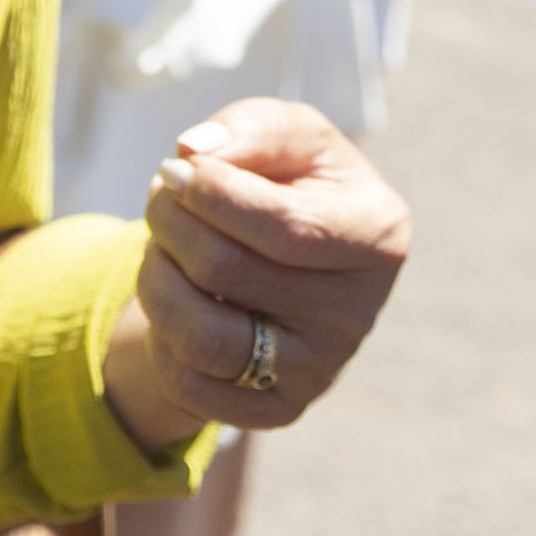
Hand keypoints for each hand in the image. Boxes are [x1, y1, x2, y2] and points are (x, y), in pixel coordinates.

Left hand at [101, 99, 410, 450]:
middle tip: (159, 198)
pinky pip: (191, 389)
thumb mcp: (292, 139)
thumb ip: (251, 127)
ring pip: (203, 339)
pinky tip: (175, 299)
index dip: (211, 194)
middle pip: (230, 273)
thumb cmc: (299, 186)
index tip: (172, 168)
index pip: (283, 226)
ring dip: (157, 281)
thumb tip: (195, 151)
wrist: (305, 265)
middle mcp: (358, 313)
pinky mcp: (281, 408)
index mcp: (379, 236)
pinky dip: (161, 339)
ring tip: (158, 248)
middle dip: (172, 225)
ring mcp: (321, 369)